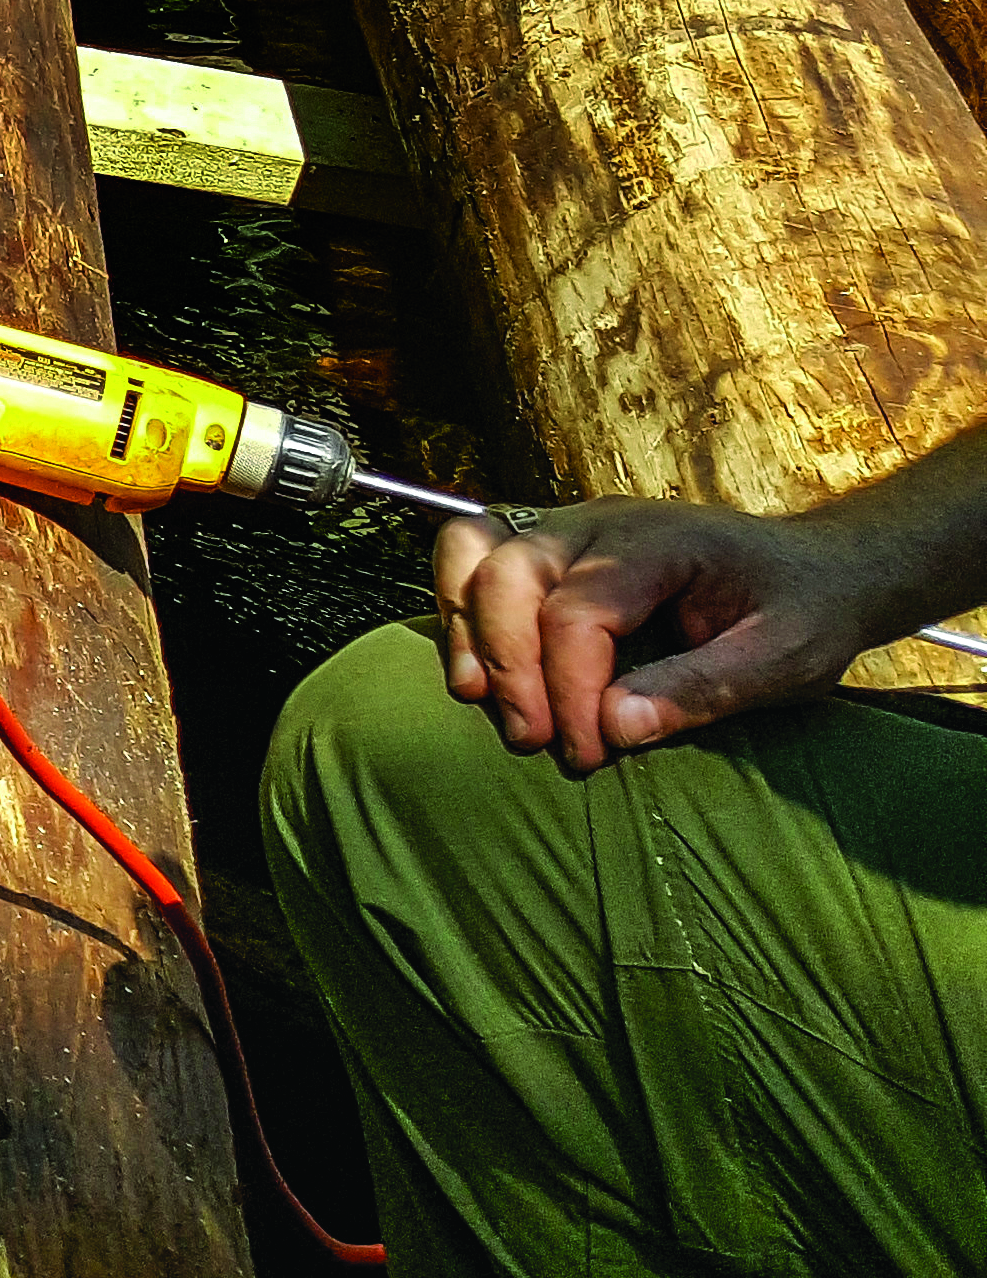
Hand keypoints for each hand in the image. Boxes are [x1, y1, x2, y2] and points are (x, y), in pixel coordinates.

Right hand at [434, 496, 944, 770]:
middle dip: (509, 665)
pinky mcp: (550, 547)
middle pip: (510, 575)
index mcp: (660, 542)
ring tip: (480, 697)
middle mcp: (600, 523)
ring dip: (465, 627)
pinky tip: (478, 671)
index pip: (579, 612)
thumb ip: (702, 689)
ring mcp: (567, 527)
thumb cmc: (805, 612)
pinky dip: (459, 608)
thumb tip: (615, 727)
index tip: (589, 753)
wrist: (817, 569)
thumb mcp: (785, 659)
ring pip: (471, 549)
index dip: (570, 691)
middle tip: (533, 739)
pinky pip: (472, 556)